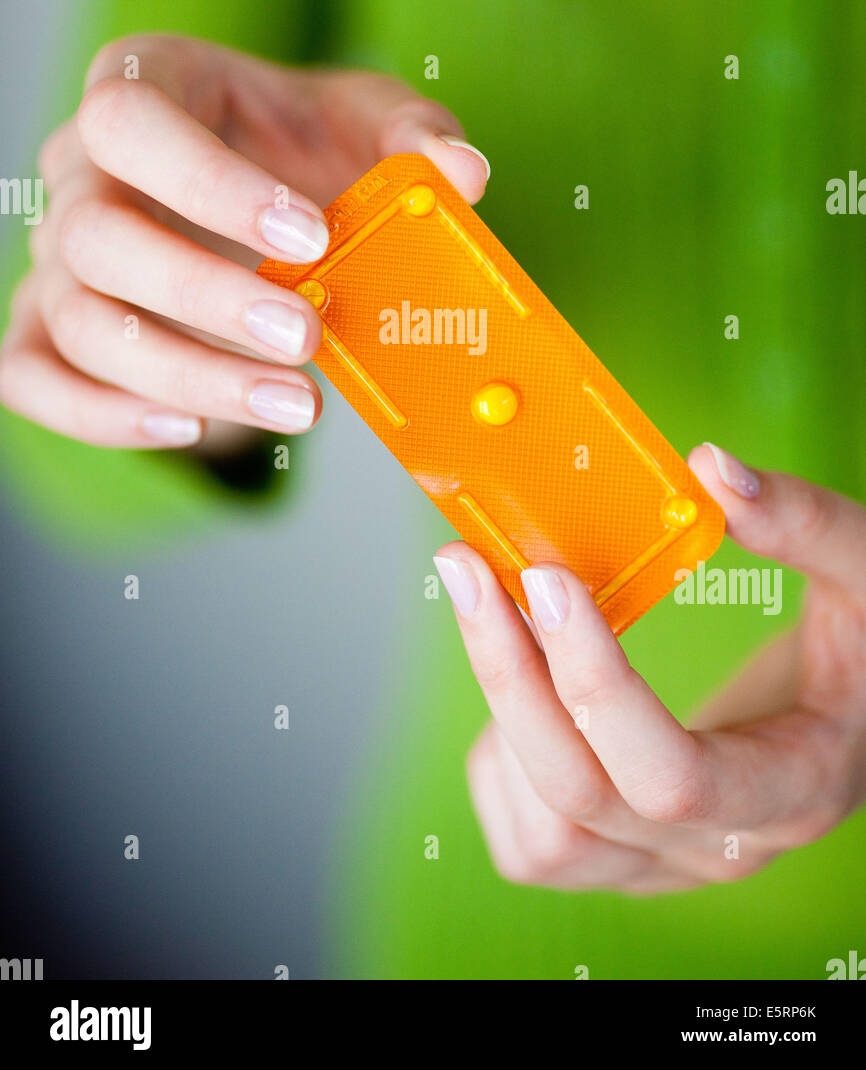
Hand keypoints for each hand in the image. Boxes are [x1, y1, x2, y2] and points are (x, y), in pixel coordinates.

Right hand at [0, 35, 487, 448]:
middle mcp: (78, 172)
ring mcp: (56, 256)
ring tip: (296, 403)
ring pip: (77, 321)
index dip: (207, 182)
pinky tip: (192, 428)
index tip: (309, 236)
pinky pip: (34, 379)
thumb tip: (461, 173)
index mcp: (139, 87)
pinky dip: (101, 415)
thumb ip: (413, 138)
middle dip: (203, 294)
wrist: (261, 204)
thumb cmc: (301, 147)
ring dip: (184, 373)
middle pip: (94, 233)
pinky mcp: (48, 328)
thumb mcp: (366, 122)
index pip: (130, 121)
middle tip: (307, 334)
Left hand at [435, 444, 865, 891]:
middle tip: (469, 570)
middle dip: (510, 677)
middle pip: (583, 798)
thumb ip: (804, 524)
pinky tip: (525, 687)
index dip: (596, 685)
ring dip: (502, 727)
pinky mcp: (621, 859)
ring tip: (505, 628)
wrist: (860, 721)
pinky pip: (530, 845)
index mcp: (791, 788)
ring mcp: (664, 865)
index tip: (549, 579)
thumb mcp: (865, 577)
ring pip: (544, 841)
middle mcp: (719, 847)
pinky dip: (501, 767)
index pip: (672, 775)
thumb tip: (711, 469)